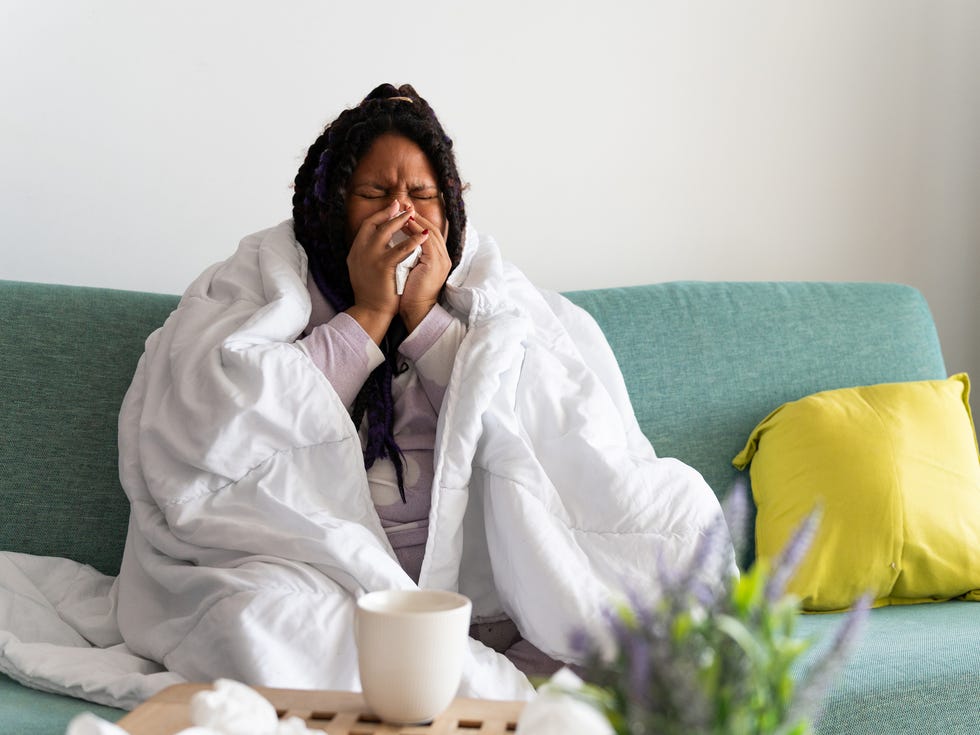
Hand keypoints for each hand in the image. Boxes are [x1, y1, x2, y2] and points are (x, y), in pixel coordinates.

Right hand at [345, 200, 427, 342]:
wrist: (370, 310)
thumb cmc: (369, 292)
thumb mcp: (362, 268)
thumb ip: (366, 254)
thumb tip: (375, 241)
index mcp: (355, 251)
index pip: (366, 225)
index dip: (380, 214)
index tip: (392, 207)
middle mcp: (359, 251)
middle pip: (374, 223)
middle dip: (390, 212)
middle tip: (403, 206)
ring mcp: (370, 257)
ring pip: (386, 231)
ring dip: (401, 221)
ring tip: (412, 215)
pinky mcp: (383, 266)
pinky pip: (400, 249)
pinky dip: (412, 240)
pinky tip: (422, 235)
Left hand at [399, 211, 450, 332]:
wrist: (417, 312)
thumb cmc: (410, 296)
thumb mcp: (411, 271)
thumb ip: (410, 257)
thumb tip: (397, 245)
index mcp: (438, 259)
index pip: (430, 234)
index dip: (417, 221)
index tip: (403, 211)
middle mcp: (443, 257)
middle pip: (432, 229)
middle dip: (417, 215)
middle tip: (403, 204)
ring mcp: (441, 260)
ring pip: (430, 232)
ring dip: (416, 219)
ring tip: (403, 210)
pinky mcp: (435, 264)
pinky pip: (426, 241)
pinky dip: (415, 231)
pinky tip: (404, 224)